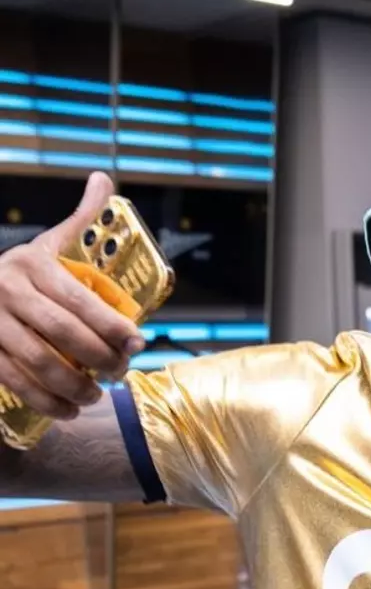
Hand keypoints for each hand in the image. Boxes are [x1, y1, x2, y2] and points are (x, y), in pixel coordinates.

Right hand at [0, 172, 144, 419]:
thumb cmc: (22, 272)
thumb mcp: (47, 241)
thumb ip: (80, 217)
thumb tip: (104, 178)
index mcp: (31, 262)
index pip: (79, 299)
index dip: (112, 324)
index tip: (139, 342)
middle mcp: (5, 288)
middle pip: (61, 332)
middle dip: (99, 357)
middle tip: (122, 372)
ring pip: (37, 361)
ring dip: (73, 385)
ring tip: (97, 396)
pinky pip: (12, 381)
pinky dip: (44, 401)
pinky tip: (67, 410)